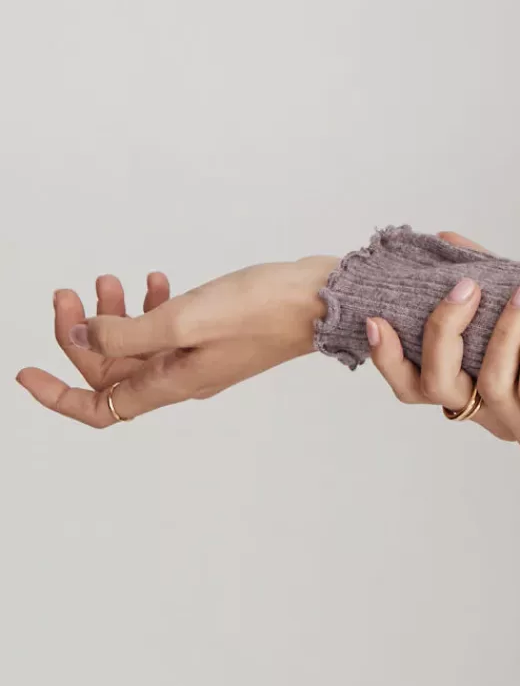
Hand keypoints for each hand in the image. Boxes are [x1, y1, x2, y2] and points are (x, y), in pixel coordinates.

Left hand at [16, 253, 339, 427]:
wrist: (324, 298)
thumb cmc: (266, 310)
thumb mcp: (184, 319)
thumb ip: (128, 332)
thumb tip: (83, 339)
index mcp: (172, 383)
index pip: (101, 406)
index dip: (58, 396)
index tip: (26, 374)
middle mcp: (182, 376)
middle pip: (112, 368)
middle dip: (82, 332)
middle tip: (70, 293)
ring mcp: (199, 356)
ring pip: (137, 345)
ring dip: (114, 315)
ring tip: (109, 279)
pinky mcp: (215, 334)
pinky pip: (165, 329)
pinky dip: (149, 306)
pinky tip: (156, 282)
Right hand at [361, 231, 519, 455]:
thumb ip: (491, 281)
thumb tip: (450, 241)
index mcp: (476, 391)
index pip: (413, 387)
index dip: (388, 359)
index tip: (377, 318)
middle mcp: (493, 416)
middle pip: (441, 387)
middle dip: (447, 333)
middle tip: (467, 288)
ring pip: (495, 387)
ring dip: (506, 335)